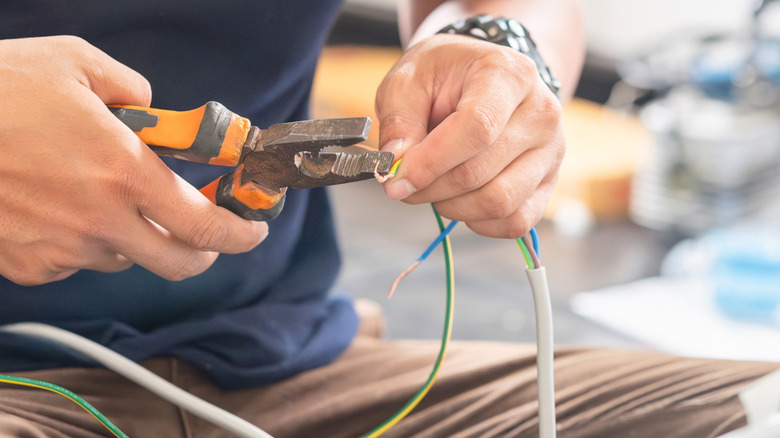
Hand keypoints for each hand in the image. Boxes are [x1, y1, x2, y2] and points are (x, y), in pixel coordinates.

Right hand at [0, 36, 267, 285]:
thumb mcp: (76, 64)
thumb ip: (131, 89)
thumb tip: (153, 109)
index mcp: (125, 171)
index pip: (205, 224)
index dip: (239, 232)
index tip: (252, 228)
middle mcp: (101, 219)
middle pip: (178, 263)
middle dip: (202, 250)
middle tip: (203, 233)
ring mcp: (64, 248)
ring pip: (125, 258)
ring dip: (134, 236)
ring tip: (105, 196)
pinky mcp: (30, 265)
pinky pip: (77, 261)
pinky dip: (84, 241)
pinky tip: (60, 207)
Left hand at [376, 34, 564, 237]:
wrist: (484, 78)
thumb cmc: (447, 76)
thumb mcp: (409, 80)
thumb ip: (399, 121)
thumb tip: (396, 164)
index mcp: (509, 75)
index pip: (479, 127)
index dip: (432, 161)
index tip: (397, 178)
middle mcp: (540, 113)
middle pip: (480, 171)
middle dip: (430, 187)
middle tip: (404, 184)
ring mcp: (551, 151)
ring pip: (499, 202)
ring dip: (453, 207)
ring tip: (434, 187)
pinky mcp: (549, 182)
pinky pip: (515, 221)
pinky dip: (479, 221)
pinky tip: (461, 199)